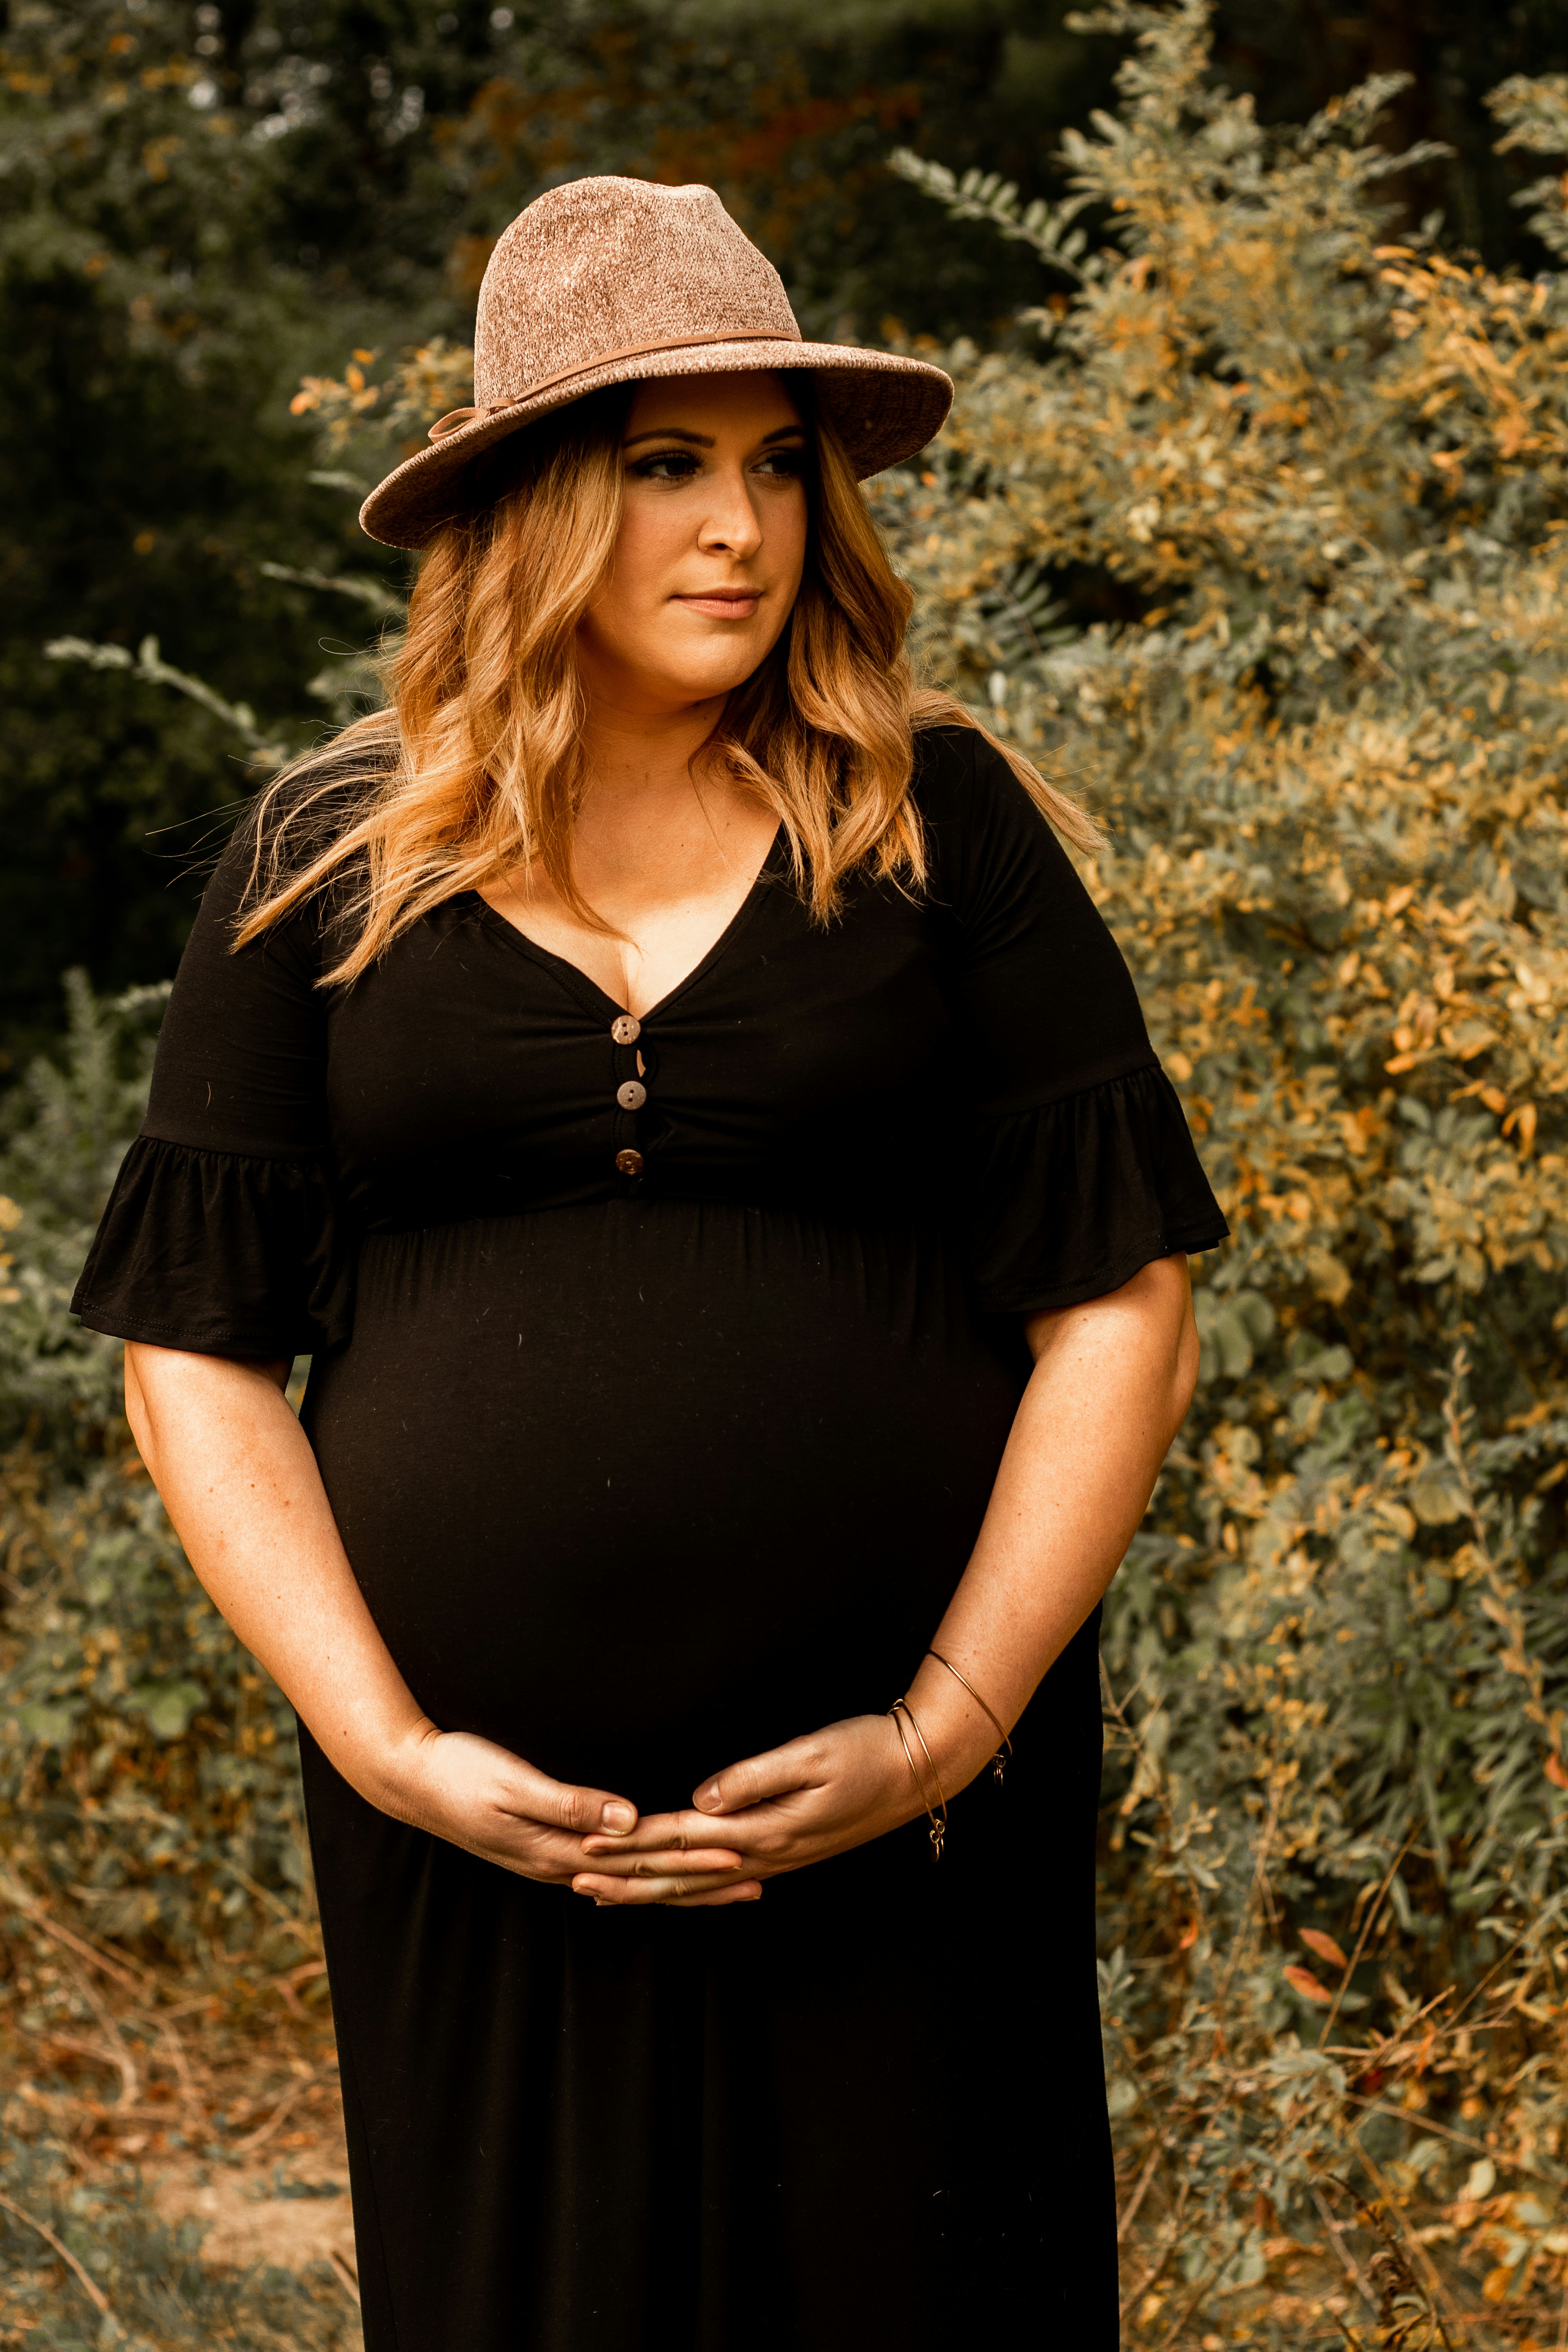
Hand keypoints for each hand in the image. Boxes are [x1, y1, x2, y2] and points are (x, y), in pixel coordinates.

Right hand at [370, 1720, 747, 1890]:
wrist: (409, 1778)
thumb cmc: (459, 1772)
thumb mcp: (513, 1784)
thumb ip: (570, 1803)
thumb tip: (628, 1820)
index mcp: (562, 1848)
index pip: (644, 1859)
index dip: (694, 1858)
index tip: (742, 1857)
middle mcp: (564, 1862)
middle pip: (647, 1879)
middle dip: (702, 1881)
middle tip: (757, 1880)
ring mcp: (555, 1859)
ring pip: (632, 1881)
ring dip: (681, 1883)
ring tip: (726, 1883)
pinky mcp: (547, 1848)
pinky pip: (608, 1873)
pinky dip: (642, 1879)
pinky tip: (657, 1882)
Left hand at [573, 1712, 927, 1906]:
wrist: (918, 1771)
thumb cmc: (866, 1752)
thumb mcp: (812, 1754)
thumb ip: (753, 1778)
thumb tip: (701, 1798)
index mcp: (766, 1830)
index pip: (682, 1839)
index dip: (631, 1841)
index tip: (587, 1842)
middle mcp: (766, 1855)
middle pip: (681, 1875)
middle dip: (626, 1878)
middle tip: (574, 1879)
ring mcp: (778, 1860)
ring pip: (698, 1886)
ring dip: (649, 1890)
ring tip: (605, 1892)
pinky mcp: (787, 1852)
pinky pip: (722, 1882)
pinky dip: (687, 1888)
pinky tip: (672, 1889)